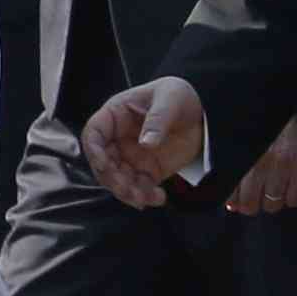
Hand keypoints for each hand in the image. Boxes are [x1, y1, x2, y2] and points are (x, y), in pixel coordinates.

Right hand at [83, 79, 208, 209]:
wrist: (202, 112)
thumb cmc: (178, 96)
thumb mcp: (170, 100)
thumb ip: (158, 120)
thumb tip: (145, 143)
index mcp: (115, 115)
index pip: (93, 134)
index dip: (93, 151)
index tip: (104, 165)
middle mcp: (117, 139)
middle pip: (103, 163)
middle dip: (113, 180)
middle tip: (129, 191)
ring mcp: (131, 156)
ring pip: (118, 180)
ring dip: (127, 193)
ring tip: (145, 199)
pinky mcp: (147, 170)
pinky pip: (139, 187)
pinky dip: (146, 196)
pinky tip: (159, 197)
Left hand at [225, 108, 296, 218]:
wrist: (295, 93)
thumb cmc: (265, 112)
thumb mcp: (239, 127)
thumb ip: (227, 151)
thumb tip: (220, 180)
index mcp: (237, 151)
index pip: (228, 188)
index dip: (232, 198)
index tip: (234, 199)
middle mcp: (256, 159)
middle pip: (249, 203)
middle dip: (250, 203)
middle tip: (255, 197)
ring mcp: (281, 163)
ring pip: (271, 203)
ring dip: (271, 201)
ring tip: (272, 192)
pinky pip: (295, 198)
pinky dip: (292, 198)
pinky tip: (290, 189)